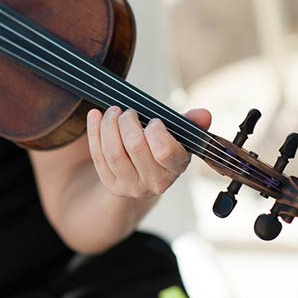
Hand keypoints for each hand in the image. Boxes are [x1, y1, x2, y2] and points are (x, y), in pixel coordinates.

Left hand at [87, 106, 211, 197]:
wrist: (144, 178)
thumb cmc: (162, 150)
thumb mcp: (180, 137)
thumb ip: (191, 123)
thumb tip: (204, 114)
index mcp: (175, 168)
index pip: (165, 151)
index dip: (156, 131)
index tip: (153, 120)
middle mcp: (154, 182)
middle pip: (135, 147)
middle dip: (128, 122)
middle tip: (128, 112)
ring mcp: (130, 186)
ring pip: (113, 153)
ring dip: (109, 126)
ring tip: (112, 112)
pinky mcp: (110, 184)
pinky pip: (98, 156)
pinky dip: (94, 132)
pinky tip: (95, 115)